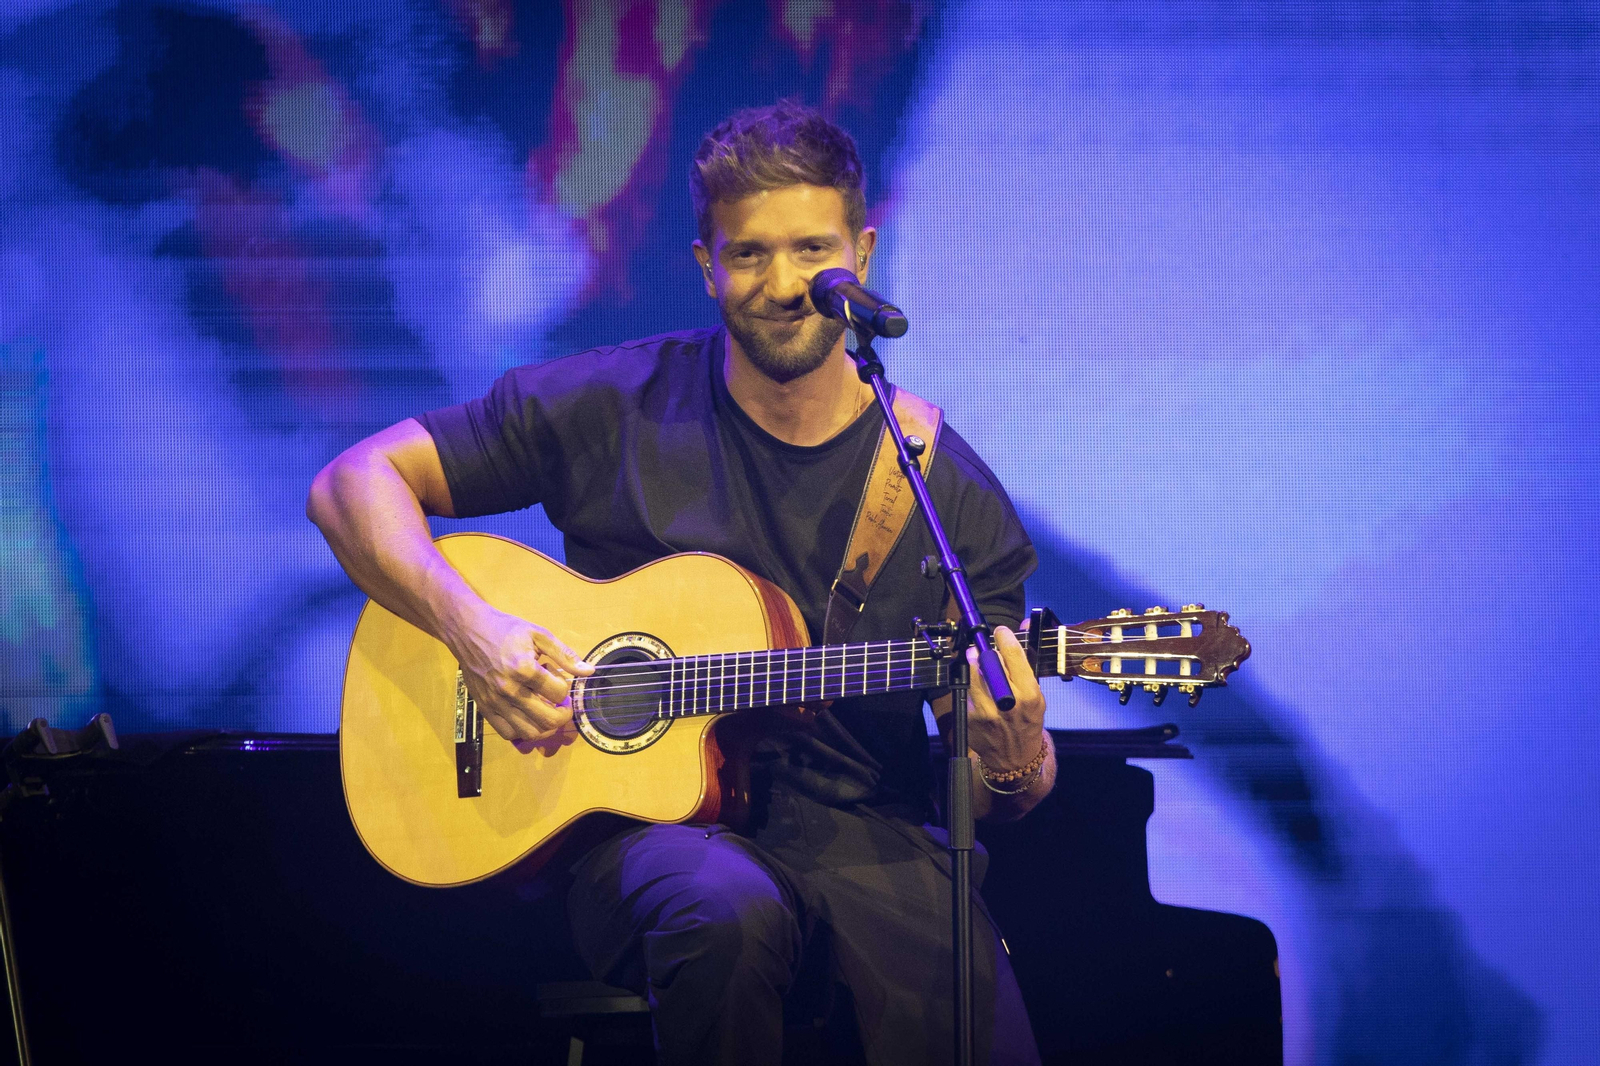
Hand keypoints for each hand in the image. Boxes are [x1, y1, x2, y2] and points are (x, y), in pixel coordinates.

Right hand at [447, 606, 592, 750]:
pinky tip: (527, 717)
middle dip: (563, 715)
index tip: (560, 679)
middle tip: (563, 705)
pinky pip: (507, 733)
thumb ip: (564, 655)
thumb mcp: (538, 635)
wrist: (467, 631)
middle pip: (548, 719)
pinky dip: (522, 731)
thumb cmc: (505, 630)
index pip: (559, 693)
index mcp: (523, 669)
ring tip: (546, 712)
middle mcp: (509, 690)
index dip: (566, 688)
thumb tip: (589, 671)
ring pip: (529, 732)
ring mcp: (495, 702)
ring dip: (545, 727)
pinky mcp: (484, 709)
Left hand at [966, 626, 1047, 773]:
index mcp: (1029, 695)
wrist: (1015, 758)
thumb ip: (1026, 661)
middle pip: (989, 662)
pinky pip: (966, 691)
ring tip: (974, 661)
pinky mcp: (970, 718)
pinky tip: (977, 688)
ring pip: (973, 674)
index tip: (1000, 631)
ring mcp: (986, 712)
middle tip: (984, 649)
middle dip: (986, 651)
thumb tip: (1026, 624)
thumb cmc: (1027, 721)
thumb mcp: (1036, 694)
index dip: (1004, 637)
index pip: (1013, 655)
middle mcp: (1008, 703)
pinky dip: (970, 685)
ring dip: (973, 664)